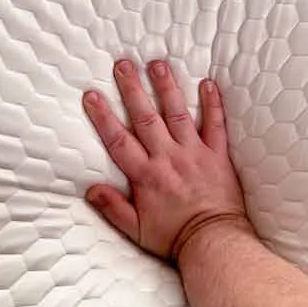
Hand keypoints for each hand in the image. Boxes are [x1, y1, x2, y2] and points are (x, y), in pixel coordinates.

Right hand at [82, 59, 250, 260]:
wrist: (213, 242)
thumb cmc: (173, 238)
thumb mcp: (135, 230)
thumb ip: (112, 207)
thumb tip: (89, 189)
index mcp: (145, 175)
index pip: (118, 139)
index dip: (103, 116)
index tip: (92, 95)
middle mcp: (167, 158)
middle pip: (145, 118)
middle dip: (132, 89)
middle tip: (123, 64)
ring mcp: (194, 153)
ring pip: (177, 114)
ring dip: (167, 88)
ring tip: (158, 64)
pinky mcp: (217, 155)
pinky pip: (215, 125)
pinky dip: (212, 104)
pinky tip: (208, 84)